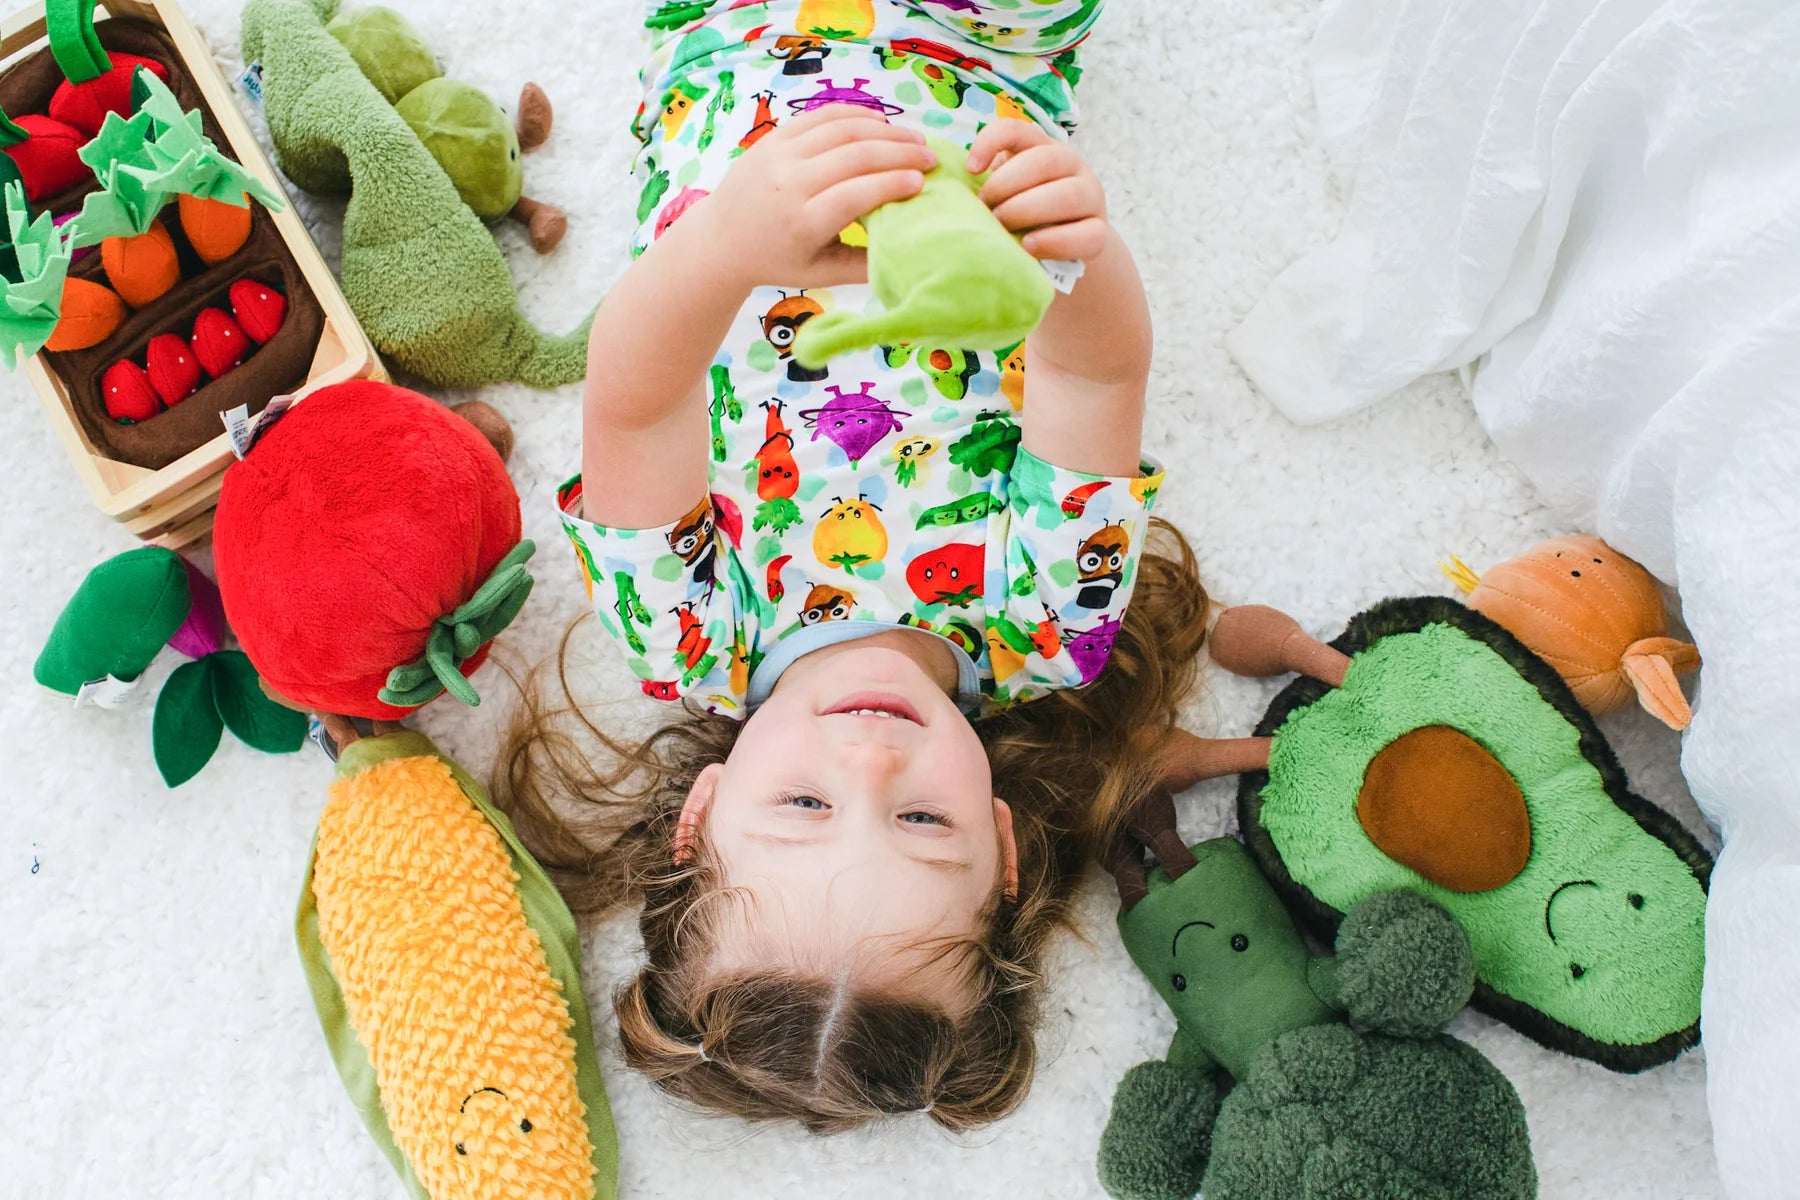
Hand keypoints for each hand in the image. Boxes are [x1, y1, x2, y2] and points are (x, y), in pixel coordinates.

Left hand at [697, 105, 936, 287]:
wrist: (723, 238)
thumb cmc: (779, 260)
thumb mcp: (821, 274)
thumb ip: (864, 264)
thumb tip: (912, 250)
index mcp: (801, 224)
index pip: (855, 195)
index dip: (892, 184)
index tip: (921, 183)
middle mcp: (789, 184)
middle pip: (854, 156)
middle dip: (899, 153)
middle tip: (930, 157)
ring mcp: (779, 155)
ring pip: (842, 130)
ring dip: (885, 131)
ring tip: (914, 140)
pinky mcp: (775, 136)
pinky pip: (822, 116)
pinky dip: (856, 115)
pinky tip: (882, 123)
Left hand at [967, 120, 1108, 260]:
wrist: (1062, 250)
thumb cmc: (1023, 216)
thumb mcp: (1004, 194)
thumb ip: (987, 185)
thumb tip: (949, 189)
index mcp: (1042, 147)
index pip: (1016, 130)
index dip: (990, 142)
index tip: (970, 169)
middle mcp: (1071, 164)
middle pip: (1042, 162)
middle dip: (1006, 187)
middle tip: (985, 210)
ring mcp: (1090, 197)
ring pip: (1067, 195)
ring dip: (1028, 211)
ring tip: (1003, 227)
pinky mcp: (1099, 232)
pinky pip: (1086, 235)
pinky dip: (1054, 242)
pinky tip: (1028, 246)